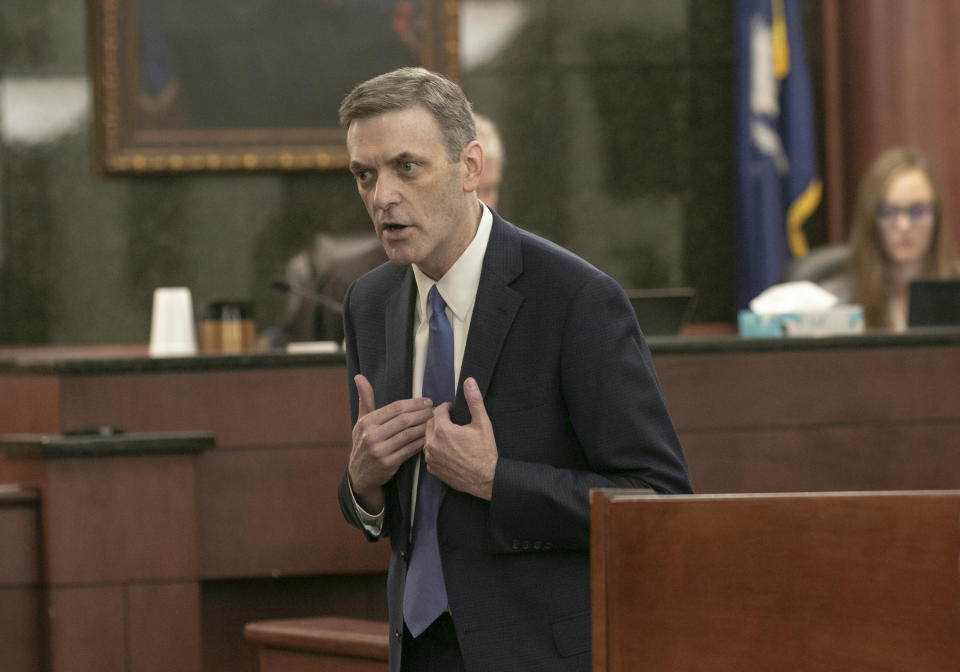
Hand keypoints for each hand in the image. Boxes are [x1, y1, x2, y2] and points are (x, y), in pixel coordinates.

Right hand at [348, 374, 434, 511]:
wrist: (359, 473)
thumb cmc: (364, 442)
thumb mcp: (361, 421)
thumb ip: (365, 399)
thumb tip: (359, 376)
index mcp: (367, 422)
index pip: (395, 408)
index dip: (414, 403)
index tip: (427, 401)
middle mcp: (371, 435)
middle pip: (404, 420)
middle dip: (422, 413)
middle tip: (435, 410)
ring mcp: (379, 451)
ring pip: (408, 434)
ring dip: (425, 427)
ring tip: (435, 421)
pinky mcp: (388, 464)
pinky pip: (410, 450)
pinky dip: (421, 442)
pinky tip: (429, 436)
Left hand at [424, 377, 497, 500]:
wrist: (486, 479)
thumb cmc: (485, 451)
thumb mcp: (483, 423)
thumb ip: (474, 400)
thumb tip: (469, 381)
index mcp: (443, 430)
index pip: (437, 411)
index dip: (446, 408)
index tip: (453, 410)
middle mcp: (432, 443)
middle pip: (429, 424)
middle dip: (439, 420)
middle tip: (452, 422)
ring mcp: (431, 458)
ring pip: (427, 439)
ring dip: (436, 435)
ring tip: (450, 436)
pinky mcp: (432, 469)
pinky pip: (429, 454)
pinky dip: (436, 450)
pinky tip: (447, 450)